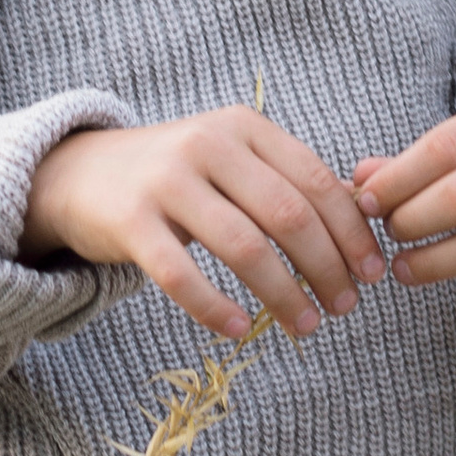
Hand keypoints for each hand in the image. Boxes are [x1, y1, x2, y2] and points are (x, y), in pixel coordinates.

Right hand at [23, 106, 387, 343]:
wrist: (81, 174)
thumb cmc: (178, 175)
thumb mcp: (233, 159)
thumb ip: (289, 180)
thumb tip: (367, 216)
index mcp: (244, 126)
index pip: (316, 181)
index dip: (352, 231)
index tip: (374, 272)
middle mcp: (208, 144)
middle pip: (288, 214)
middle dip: (327, 267)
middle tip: (346, 307)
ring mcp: (166, 181)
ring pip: (243, 246)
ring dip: (284, 293)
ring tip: (306, 325)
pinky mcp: (130, 222)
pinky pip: (180, 275)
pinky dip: (216, 308)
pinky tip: (241, 329)